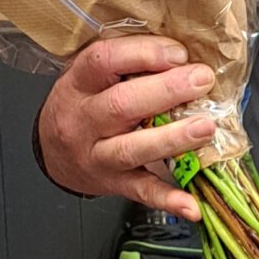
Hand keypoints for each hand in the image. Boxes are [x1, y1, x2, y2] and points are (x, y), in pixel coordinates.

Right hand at [36, 35, 215, 218]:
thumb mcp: (89, 76)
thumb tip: (181, 53)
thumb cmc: (81, 105)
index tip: (178, 53)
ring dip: (172, 138)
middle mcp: (83, 120)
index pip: (104, 61)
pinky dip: (168, 199)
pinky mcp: (114, 183)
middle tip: (201, 81)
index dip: (143, 53)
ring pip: (133, 148)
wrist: (53, 153)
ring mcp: (98, 155)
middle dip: (166, 91)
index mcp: (78, 84)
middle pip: (121, 105)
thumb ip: (125, 63)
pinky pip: (142, 191)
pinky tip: (191, 205)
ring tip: (205, 128)